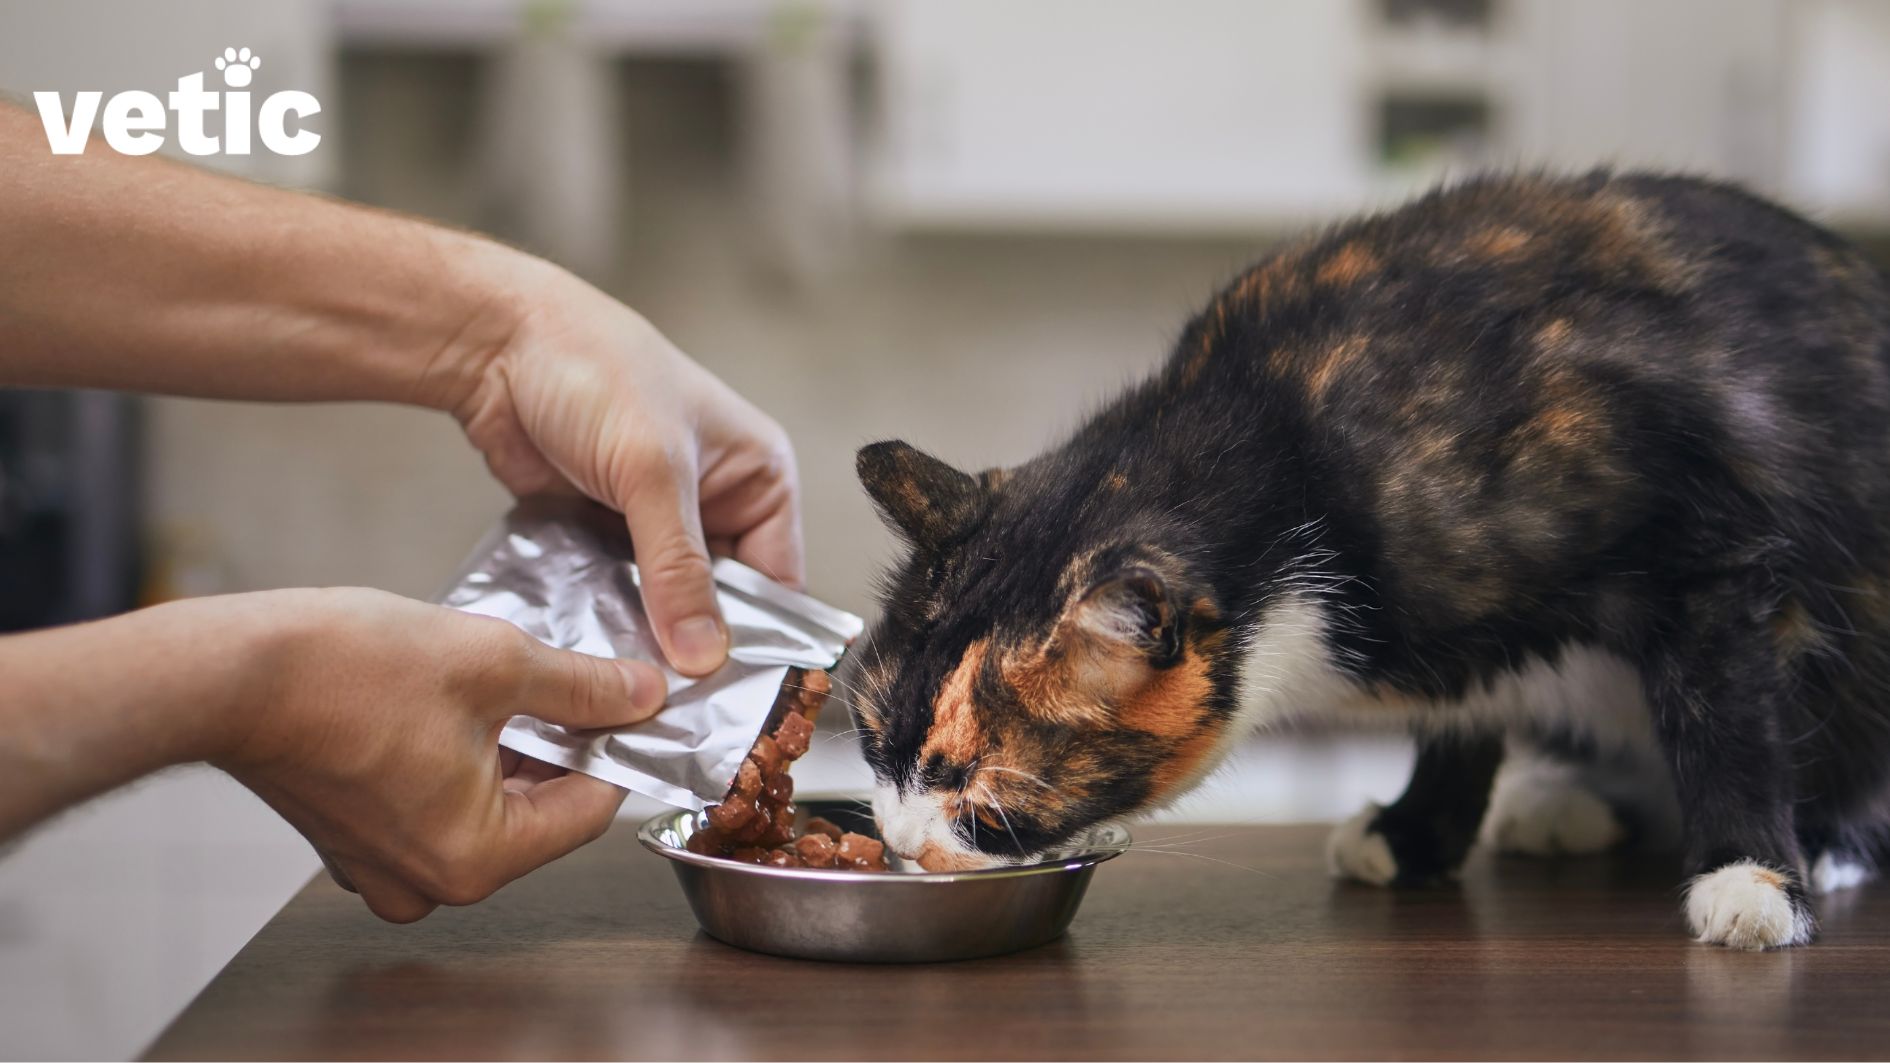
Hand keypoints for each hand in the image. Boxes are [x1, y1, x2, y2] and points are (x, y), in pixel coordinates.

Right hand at [211, 587, 664, 922]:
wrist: (228, 672)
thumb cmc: (348, 672)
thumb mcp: (497, 663)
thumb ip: (583, 689)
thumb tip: (642, 694)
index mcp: (476, 858)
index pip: (588, 809)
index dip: (614, 746)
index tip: (627, 700)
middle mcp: (429, 882)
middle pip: (534, 811)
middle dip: (555, 743)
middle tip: (568, 678)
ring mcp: (381, 865)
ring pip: (483, 804)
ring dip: (504, 745)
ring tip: (501, 679)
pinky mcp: (349, 836)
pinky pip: (429, 802)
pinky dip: (452, 755)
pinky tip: (448, 699)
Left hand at [447, 262, 802, 675]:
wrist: (495, 342)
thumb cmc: (595, 371)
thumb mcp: (651, 471)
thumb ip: (678, 568)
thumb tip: (704, 655)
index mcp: (758, 478)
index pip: (778, 583)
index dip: (758, 640)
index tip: (730, 701)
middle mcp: (716, 505)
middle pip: (722, 605)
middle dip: (696, 649)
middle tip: (675, 711)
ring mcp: (655, 523)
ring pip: (664, 607)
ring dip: (645, 640)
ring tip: (629, 695)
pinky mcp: (602, 535)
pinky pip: (615, 596)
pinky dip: (604, 624)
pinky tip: (589, 660)